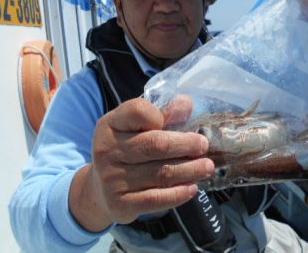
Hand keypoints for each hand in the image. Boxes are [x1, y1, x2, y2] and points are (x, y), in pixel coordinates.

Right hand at [70, 96, 213, 231]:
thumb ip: (162, 115)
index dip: (163, 115)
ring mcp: (111, 179)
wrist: (100, 190)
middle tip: (204, 146)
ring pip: (160, 173)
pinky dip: (178, 193)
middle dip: (185, 145)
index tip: (182, 122)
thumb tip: (186, 104)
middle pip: (155, 144)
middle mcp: (107, 150)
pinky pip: (156, 199)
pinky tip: (192, 187)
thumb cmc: (127, 151)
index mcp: (111, 124)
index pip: (138, 111)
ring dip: (189, 170)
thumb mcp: (136, 128)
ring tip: (206, 167)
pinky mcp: (120, 204)